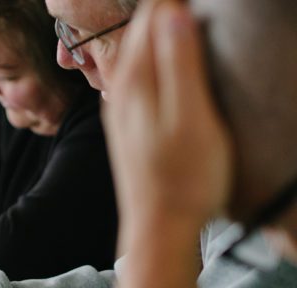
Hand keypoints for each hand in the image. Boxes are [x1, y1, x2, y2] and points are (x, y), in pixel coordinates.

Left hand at [104, 0, 232, 244]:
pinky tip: (175, 59)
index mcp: (136, 79)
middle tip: (200, 2)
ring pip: (139, 50)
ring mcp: (122, 107)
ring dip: (162, 28)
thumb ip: (181, 64)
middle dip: (169, 6)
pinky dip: (158, 56)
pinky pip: (141, 73)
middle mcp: (120, 89)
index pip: (153, 12)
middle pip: (142, 28)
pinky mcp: (130, 123)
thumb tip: (173, 12)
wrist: (157, 231)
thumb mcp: (192, 119)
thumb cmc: (183, 180)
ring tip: (189, 14)